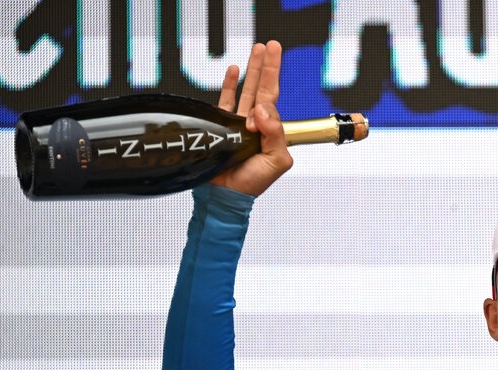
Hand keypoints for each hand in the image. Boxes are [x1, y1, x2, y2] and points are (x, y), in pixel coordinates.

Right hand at [209, 41, 292, 196]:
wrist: (225, 197)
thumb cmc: (252, 184)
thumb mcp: (277, 161)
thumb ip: (275, 135)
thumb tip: (263, 110)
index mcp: (271, 131)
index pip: (273, 98)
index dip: (274, 76)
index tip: (274, 55)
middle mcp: (255, 124)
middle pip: (261, 88)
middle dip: (265, 66)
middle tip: (269, 45)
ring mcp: (237, 124)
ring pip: (245, 91)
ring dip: (250, 70)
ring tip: (255, 50)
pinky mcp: (220, 127)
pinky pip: (225, 102)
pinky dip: (228, 85)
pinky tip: (233, 70)